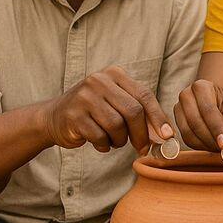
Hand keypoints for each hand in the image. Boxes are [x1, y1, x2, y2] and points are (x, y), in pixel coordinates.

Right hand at [44, 66, 173, 153]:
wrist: (54, 117)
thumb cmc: (94, 112)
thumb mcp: (117, 104)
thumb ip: (140, 114)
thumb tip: (165, 136)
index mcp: (114, 74)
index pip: (144, 95)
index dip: (158, 117)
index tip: (168, 136)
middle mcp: (99, 81)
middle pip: (132, 110)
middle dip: (141, 134)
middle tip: (142, 148)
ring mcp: (84, 97)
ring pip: (116, 125)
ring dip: (119, 140)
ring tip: (113, 140)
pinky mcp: (73, 115)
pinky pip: (99, 136)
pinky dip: (104, 145)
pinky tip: (99, 142)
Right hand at [174, 79, 222, 150]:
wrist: (216, 107)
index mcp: (202, 86)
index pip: (208, 110)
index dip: (217, 129)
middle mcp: (186, 95)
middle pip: (196, 122)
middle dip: (211, 139)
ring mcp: (178, 108)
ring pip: (188, 132)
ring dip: (205, 144)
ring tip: (219, 148)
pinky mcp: (175, 123)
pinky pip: (186, 139)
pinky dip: (199, 146)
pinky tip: (210, 146)